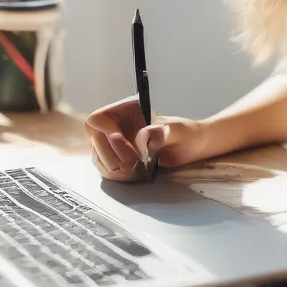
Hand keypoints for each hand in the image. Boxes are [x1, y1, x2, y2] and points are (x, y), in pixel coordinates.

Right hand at [84, 96, 203, 181]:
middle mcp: (114, 124)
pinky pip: (105, 169)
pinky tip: (135, 176)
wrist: (190, 147)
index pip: (98, 120)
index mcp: (126, 109)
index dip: (109, 137)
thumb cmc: (185, 133)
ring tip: (139, 172)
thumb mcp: (177, 130)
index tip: (131, 153)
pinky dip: (118, 177)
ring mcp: (112, 142)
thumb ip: (161, 132)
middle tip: (137, 166)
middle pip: (96, 142)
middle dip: (114, 158)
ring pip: (98, 158)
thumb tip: (144, 136)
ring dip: (116, 170)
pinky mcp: (116, 158)